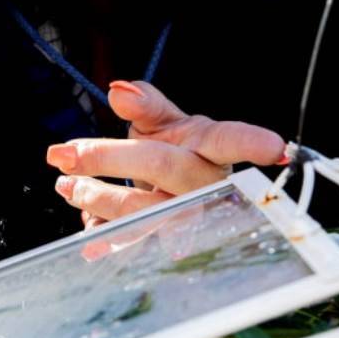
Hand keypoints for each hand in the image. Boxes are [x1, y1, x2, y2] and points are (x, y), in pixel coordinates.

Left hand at [47, 80, 286, 224]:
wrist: (176, 196)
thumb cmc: (175, 152)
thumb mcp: (164, 123)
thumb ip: (144, 103)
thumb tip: (118, 91)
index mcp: (210, 147)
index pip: (232, 139)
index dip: (254, 142)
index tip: (276, 147)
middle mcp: (208, 184)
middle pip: (163, 164)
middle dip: (107, 157)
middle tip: (62, 153)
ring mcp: (192, 219)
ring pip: (143, 210)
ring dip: (96, 198)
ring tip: (65, 185)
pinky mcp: (170, 246)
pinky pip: (134, 245)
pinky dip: (103, 235)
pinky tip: (87, 224)